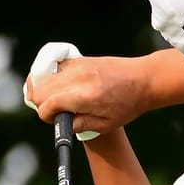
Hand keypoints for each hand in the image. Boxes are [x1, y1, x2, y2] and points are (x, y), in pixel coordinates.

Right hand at [25, 42, 151, 138]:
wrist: (144, 79)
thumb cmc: (129, 104)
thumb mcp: (106, 124)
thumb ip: (80, 125)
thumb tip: (60, 123)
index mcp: (84, 95)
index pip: (47, 104)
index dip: (46, 116)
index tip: (53, 120)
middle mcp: (77, 77)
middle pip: (39, 90)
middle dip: (41, 103)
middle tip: (54, 111)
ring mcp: (76, 65)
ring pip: (42, 77)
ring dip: (43, 90)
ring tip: (56, 100)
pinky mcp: (78, 59)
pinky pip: (52, 67)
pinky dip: (50, 78)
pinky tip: (60, 87)